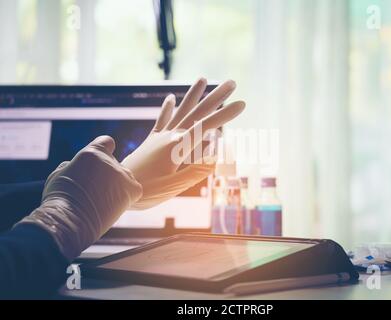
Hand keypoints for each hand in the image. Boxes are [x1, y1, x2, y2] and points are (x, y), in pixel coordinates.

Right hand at [17, 136, 142, 259]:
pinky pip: (135, 188)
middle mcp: (110, 161)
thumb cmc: (59, 200)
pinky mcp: (131, 190)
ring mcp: (122, 175)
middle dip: (106, 173)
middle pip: (114, 163)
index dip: (103, 151)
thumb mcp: (59, 174)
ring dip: (117, 184)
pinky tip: (115, 203)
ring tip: (102, 200)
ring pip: (124, 176)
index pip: (106, 142)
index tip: (97, 163)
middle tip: (94, 191)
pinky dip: (128, 194)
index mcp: (92, 153)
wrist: (70, 221)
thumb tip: (76, 166)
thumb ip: (73, 165)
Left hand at [122, 78, 244, 208]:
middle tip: (232, 82)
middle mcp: (171, 135)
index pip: (208, 126)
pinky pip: (161, 120)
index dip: (226, 115)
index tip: (242, 103)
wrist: (118, 187)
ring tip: (203, 78)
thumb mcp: (176, 185)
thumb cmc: (148, 190)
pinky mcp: (151, 140)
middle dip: (217, 97)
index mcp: (179, 145)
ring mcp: (160, 136)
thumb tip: (217, 154)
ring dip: (194, 95)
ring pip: (182, 111)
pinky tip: (171, 97)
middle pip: (198, 112)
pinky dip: (167, 108)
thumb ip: (197, 170)